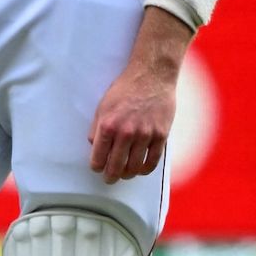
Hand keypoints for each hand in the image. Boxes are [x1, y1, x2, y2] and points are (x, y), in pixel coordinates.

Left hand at [87, 58, 176, 183]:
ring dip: (127, 174)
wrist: (151, 76)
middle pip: (116, 167)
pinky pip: (152, 161)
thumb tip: (94, 146)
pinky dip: (145, 169)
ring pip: (134, 167)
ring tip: (124, 174)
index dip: (97, 167)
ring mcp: (145, 135)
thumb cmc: (125, 89)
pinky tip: (140, 169)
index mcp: (108, 126)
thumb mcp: (103, 106)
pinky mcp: (161, 135)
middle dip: (110, 176)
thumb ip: (97, 128)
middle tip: (109, 179)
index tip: (97, 169)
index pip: (98, 157)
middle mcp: (126, 133)